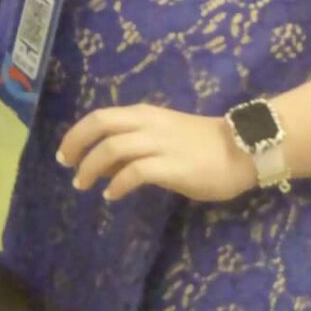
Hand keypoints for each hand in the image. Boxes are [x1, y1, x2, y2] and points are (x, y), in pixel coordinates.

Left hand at [58, 104, 257, 203]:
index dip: (77, 133)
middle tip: (67, 165)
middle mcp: (148, 124)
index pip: (100, 117)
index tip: (65, 152)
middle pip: (100, 125)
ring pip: (112, 149)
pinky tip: (112, 195)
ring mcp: (160, 144)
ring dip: (91, 168)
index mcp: (144, 115)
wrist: (244, 150)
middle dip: (76, 144)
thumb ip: (135, 145)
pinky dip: (116, 184)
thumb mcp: (163, 136)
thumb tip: (104, 162)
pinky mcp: (172, 166)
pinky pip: (134, 173)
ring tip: (83, 184)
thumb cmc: (204, 145)